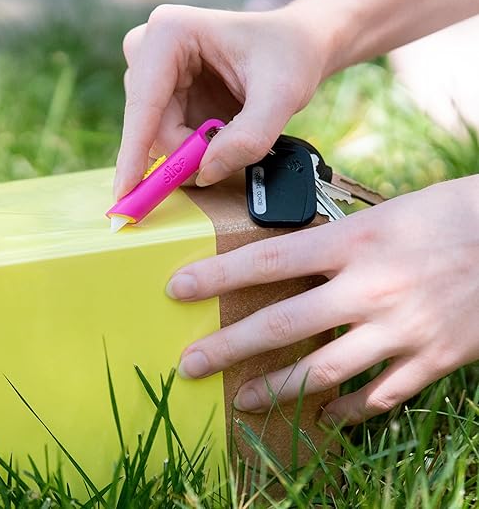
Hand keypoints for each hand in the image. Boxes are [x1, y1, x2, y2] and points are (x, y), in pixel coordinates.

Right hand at [113, 4, 327, 198]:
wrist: (296, 46)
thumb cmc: (289, 56)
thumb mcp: (282, 94)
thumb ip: (249, 137)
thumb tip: (206, 172)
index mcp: (170, 34)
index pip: (143, 103)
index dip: (132, 151)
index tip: (124, 192)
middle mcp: (152, 52)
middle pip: (149, 126)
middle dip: (183, 153)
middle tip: (222, 157)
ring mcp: (157, 76)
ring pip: (157, 137)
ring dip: (191, 152)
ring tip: (231, 132)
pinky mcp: (167, 97)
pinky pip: (168, 139)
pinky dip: (192, 151)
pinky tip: (218, 136)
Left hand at [166, 176, 478, 424]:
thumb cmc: (450, 214)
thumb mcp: (384, 213)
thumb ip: (336, 242)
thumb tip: (289, 262)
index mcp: (355, 241)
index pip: (267, 261)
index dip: (217, 277)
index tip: (178, 289)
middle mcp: (371, 288)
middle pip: (282, 325)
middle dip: (228, 347)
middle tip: (190, 364)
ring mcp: (402, 329)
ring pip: (323, 371)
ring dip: (276, 390)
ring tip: (241, 400)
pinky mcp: (433, 358)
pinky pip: (380, 395)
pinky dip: (348, 409)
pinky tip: (324, 415)